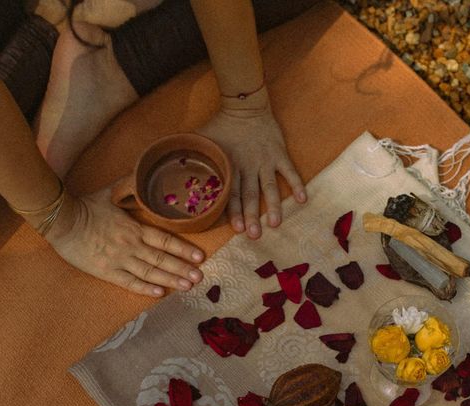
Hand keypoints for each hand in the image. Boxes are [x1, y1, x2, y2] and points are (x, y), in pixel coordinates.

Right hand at [46, 185, 204, 296]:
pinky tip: (159, 294)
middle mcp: (130, 244)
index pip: (164, 239)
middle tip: (200, 278)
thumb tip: (144, 172)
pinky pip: (128, 282)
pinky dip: (144, 288)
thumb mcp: (110, 192)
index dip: (183, 248)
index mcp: (134, 227)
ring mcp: (119, 259)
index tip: (200, 256)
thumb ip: (130, 186)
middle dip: (182, 268)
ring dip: (169, 280)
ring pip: (149, 272)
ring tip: (187, 286)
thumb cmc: (85, 206)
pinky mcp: (106, 271)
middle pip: (161, 259)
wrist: (60, 220)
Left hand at [197, 94, 306, 238]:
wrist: (244, 104)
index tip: (237, 229)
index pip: (231, 193)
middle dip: (252, 216)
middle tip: (254, 236)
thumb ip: (189, 157)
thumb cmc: (221, 125)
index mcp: (229, 166)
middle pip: (250, 195)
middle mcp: (248, 166)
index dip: (234, 212)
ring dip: (274, 206)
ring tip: (275, 224)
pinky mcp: (279, 153)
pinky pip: (289, 171)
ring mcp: (265, 161)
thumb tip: (166, 167)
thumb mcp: (201, 140)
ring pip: (269, 187)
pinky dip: (296, 184)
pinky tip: (302, 200)